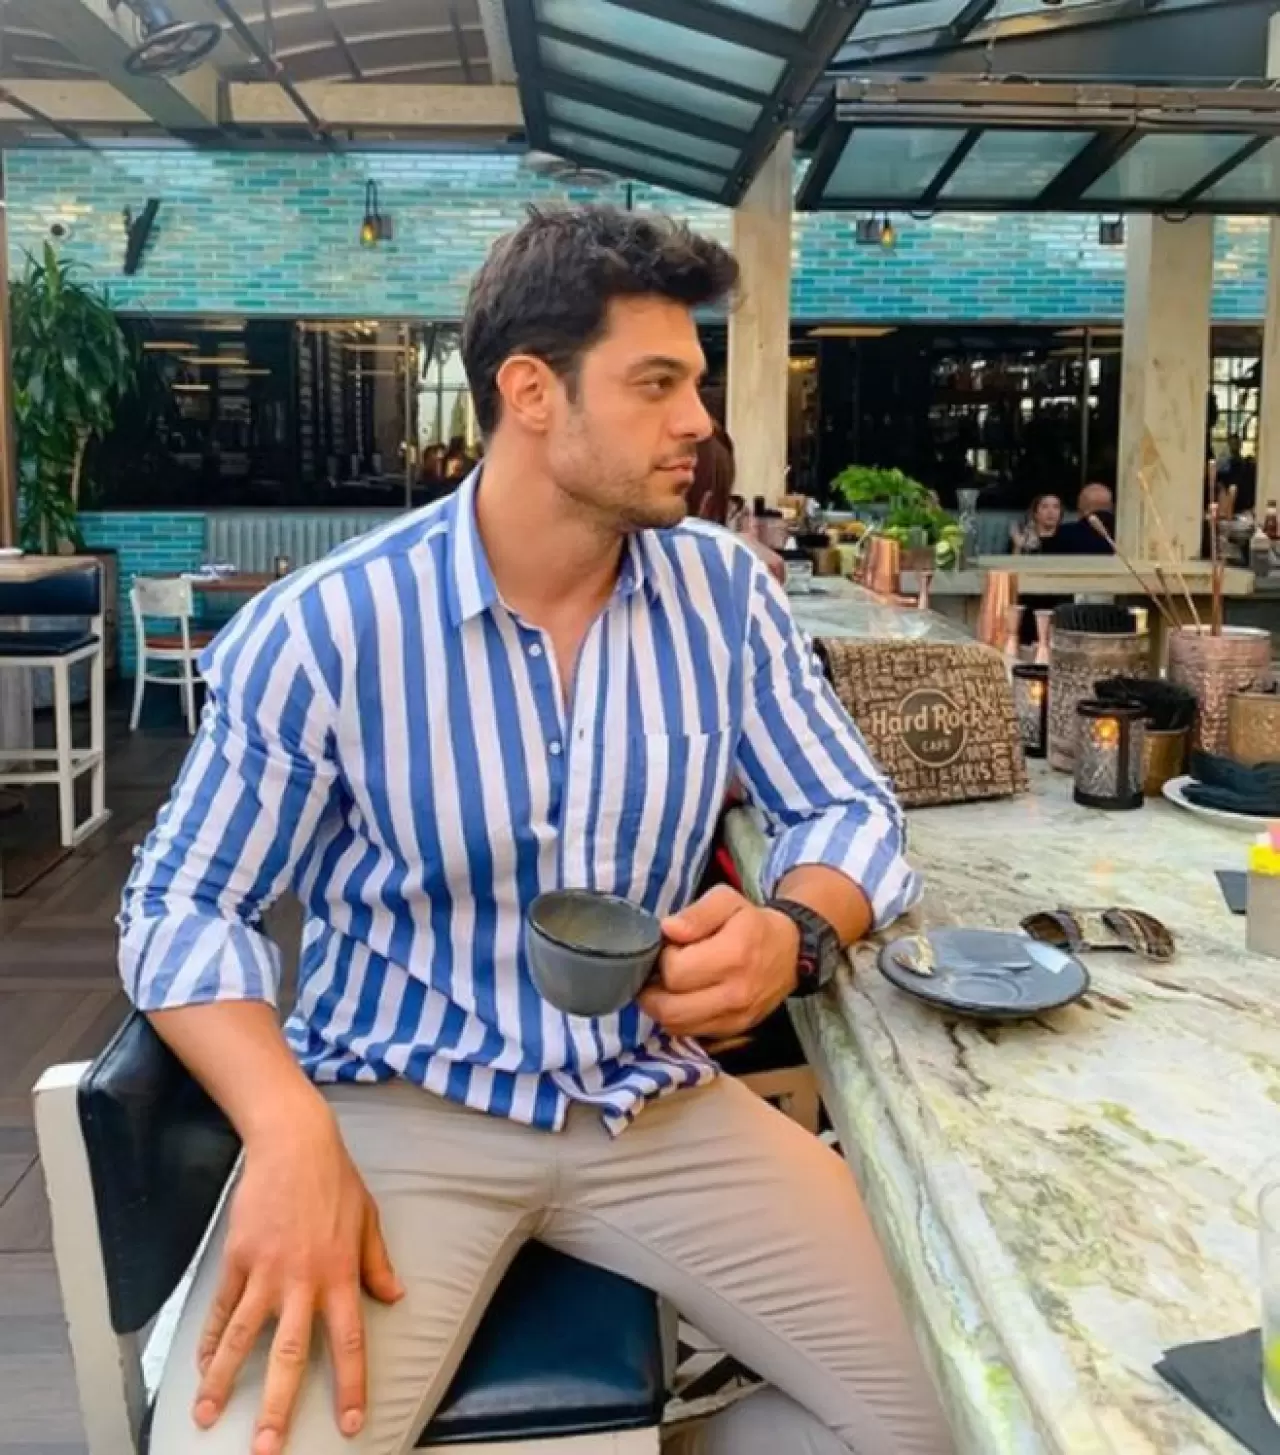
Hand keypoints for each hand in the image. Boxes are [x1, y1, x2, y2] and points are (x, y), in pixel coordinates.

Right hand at [193, 1102, 403, 1454]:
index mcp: (341, 1275)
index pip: (349, 1342)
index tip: (348, 1425)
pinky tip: (199, 1368)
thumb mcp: (368, 1219)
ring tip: (207, 1419)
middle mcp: (303, 1282)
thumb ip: (377, 1262)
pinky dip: (207, 1341)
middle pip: (289, 1356)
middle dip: (278, 1407)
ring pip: (241, 1339)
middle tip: (266, 1450)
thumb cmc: (336, 1180)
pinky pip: (220, 1309)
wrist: (294, 1144)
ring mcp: (266, 1272)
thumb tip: (395, 1296)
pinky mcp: (237, 1259)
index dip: (350, 1386)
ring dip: (224, 1383)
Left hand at [639, 884, 799, 1038]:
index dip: (664, 958)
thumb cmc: (753, 923)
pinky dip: (678, 1018)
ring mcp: (735, 1018)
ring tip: (669, 985)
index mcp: (733, 956)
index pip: (674, 972)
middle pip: (669, 1009)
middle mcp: (735, 994)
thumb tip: (668, 929)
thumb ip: (696, 913)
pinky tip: (683, 998)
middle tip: (660, 970)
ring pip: (675, 1026)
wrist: (790, 951)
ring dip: (662, 1007)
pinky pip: (690, 1033)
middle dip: (653, 989)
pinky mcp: (733, 1030)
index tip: (672, 947)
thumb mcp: (726, 900)